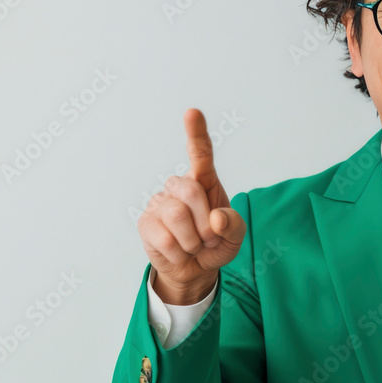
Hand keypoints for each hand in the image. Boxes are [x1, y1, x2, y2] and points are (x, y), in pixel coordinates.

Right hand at [138, 108, 245, 304]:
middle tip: (209, 238)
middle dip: (206, 222)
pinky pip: (165, 239)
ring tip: (193, 245)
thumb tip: (216, 219)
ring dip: (193, 241)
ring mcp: (160, 203)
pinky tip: (179, 251)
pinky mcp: (146, 223)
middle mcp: (179, 187)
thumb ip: (233, 225)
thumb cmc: (215, 244)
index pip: (200, 154)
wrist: (194, 269)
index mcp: (204, 181)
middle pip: (190, 190)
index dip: (196, 133)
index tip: (192, 113)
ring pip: (176, 216)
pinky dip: (179, 252)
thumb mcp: (235, 236)